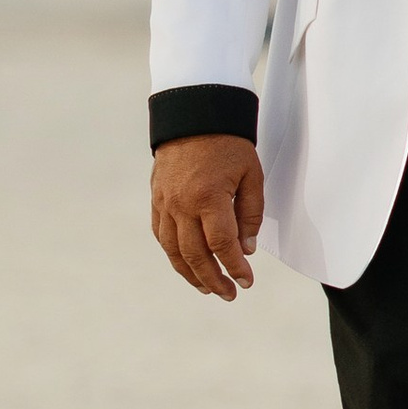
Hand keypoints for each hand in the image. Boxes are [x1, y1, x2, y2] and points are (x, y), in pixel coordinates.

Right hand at [151, 134, 265, 297]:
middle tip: (229, 293)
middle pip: (196, 255)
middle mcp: (182, 205)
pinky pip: (161, 236)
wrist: (193, 115)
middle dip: (214, 279)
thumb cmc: (228, 143)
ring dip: (191, 274)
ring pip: (174, 251)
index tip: (246, 282)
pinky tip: (187, 265)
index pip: (222, 245)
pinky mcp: (156, 200)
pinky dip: (173, 255)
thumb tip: (246, 249)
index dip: (235, 267)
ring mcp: (165, 204)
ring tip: (208, 288)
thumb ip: (250, 214)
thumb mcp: (251, 174)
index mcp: (209, 197)